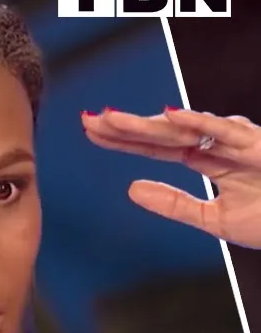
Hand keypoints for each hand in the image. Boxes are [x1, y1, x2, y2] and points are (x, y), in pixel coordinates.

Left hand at [82, 108, 260, 247]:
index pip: (156, 147)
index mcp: (207, 160)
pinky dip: (198, 121)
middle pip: (162, 133)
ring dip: (147, 123)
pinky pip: (225, 130)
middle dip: (125, 126)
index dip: (124, 140)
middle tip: (88, 119)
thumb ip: (174, 203)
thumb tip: (131, 189)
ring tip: (111, 119)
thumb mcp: (214, 218)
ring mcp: (237, 142)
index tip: (91, 132)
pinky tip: (168, 114)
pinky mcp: (259, 144)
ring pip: (184, 129)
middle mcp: (218, 145)